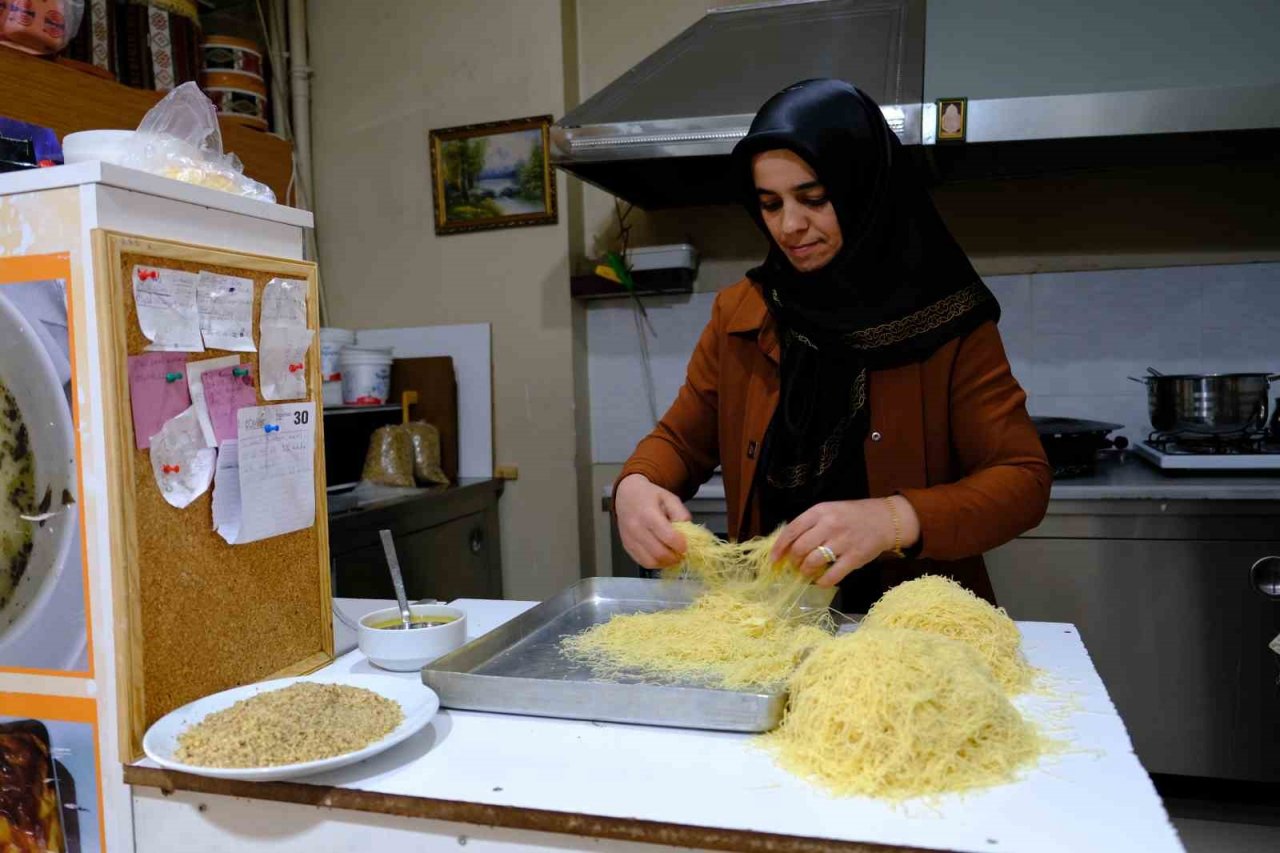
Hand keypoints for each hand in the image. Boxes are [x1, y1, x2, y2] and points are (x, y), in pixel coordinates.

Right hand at [614, 474, 691, 568]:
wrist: (626, 495)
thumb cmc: (649, 496)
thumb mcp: (669, 497)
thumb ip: (681, 514)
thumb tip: (689, 532)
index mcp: (649, 514)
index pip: (669, 537)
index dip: (681, 545)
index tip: (686, 546)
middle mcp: (637, 529)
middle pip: (660, 553)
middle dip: (675, 557)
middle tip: (682, 554)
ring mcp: (630, 539)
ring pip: (650, 562)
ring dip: (665, 563)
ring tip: (672, 556)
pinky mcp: (626, 546)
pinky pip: (642, 562)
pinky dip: (655, 563)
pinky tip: (662, 556)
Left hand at [768, 497, 920, 586]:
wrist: (885, 519)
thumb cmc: (852, 516)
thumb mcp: (829, 511)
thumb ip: (810, 524)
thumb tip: (787, 545)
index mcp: (820, 511)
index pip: (792, 530)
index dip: (779, 547)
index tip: (773, 559)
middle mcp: (829, 525)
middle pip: (800, 548)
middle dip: (793, 560)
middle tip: (795, 565)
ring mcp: (842, 542)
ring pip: (813, 561)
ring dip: (805, 571)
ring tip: (807, 572)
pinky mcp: (855, 557)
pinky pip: (832, 575)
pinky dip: (822, 582)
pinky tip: (820, 582)